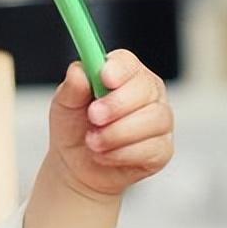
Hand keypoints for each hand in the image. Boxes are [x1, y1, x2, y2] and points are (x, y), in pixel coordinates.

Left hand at [47, 49, 172, 198]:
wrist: (75, 165)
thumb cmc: (73, 127)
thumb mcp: (64, 105)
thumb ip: (72, 87)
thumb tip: (79, 71)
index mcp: (123, 75)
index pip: (128, 62)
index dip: (119, 69)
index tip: (104, 78)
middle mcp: (147, 93)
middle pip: (146, 88)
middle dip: (117, 104)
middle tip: (93, 117)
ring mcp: (159, 121)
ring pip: (153, 119)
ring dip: (116, 133)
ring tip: (92, 142)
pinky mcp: (162, 150)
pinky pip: (152, 148)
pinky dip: (121, 154)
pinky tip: (104, 155)